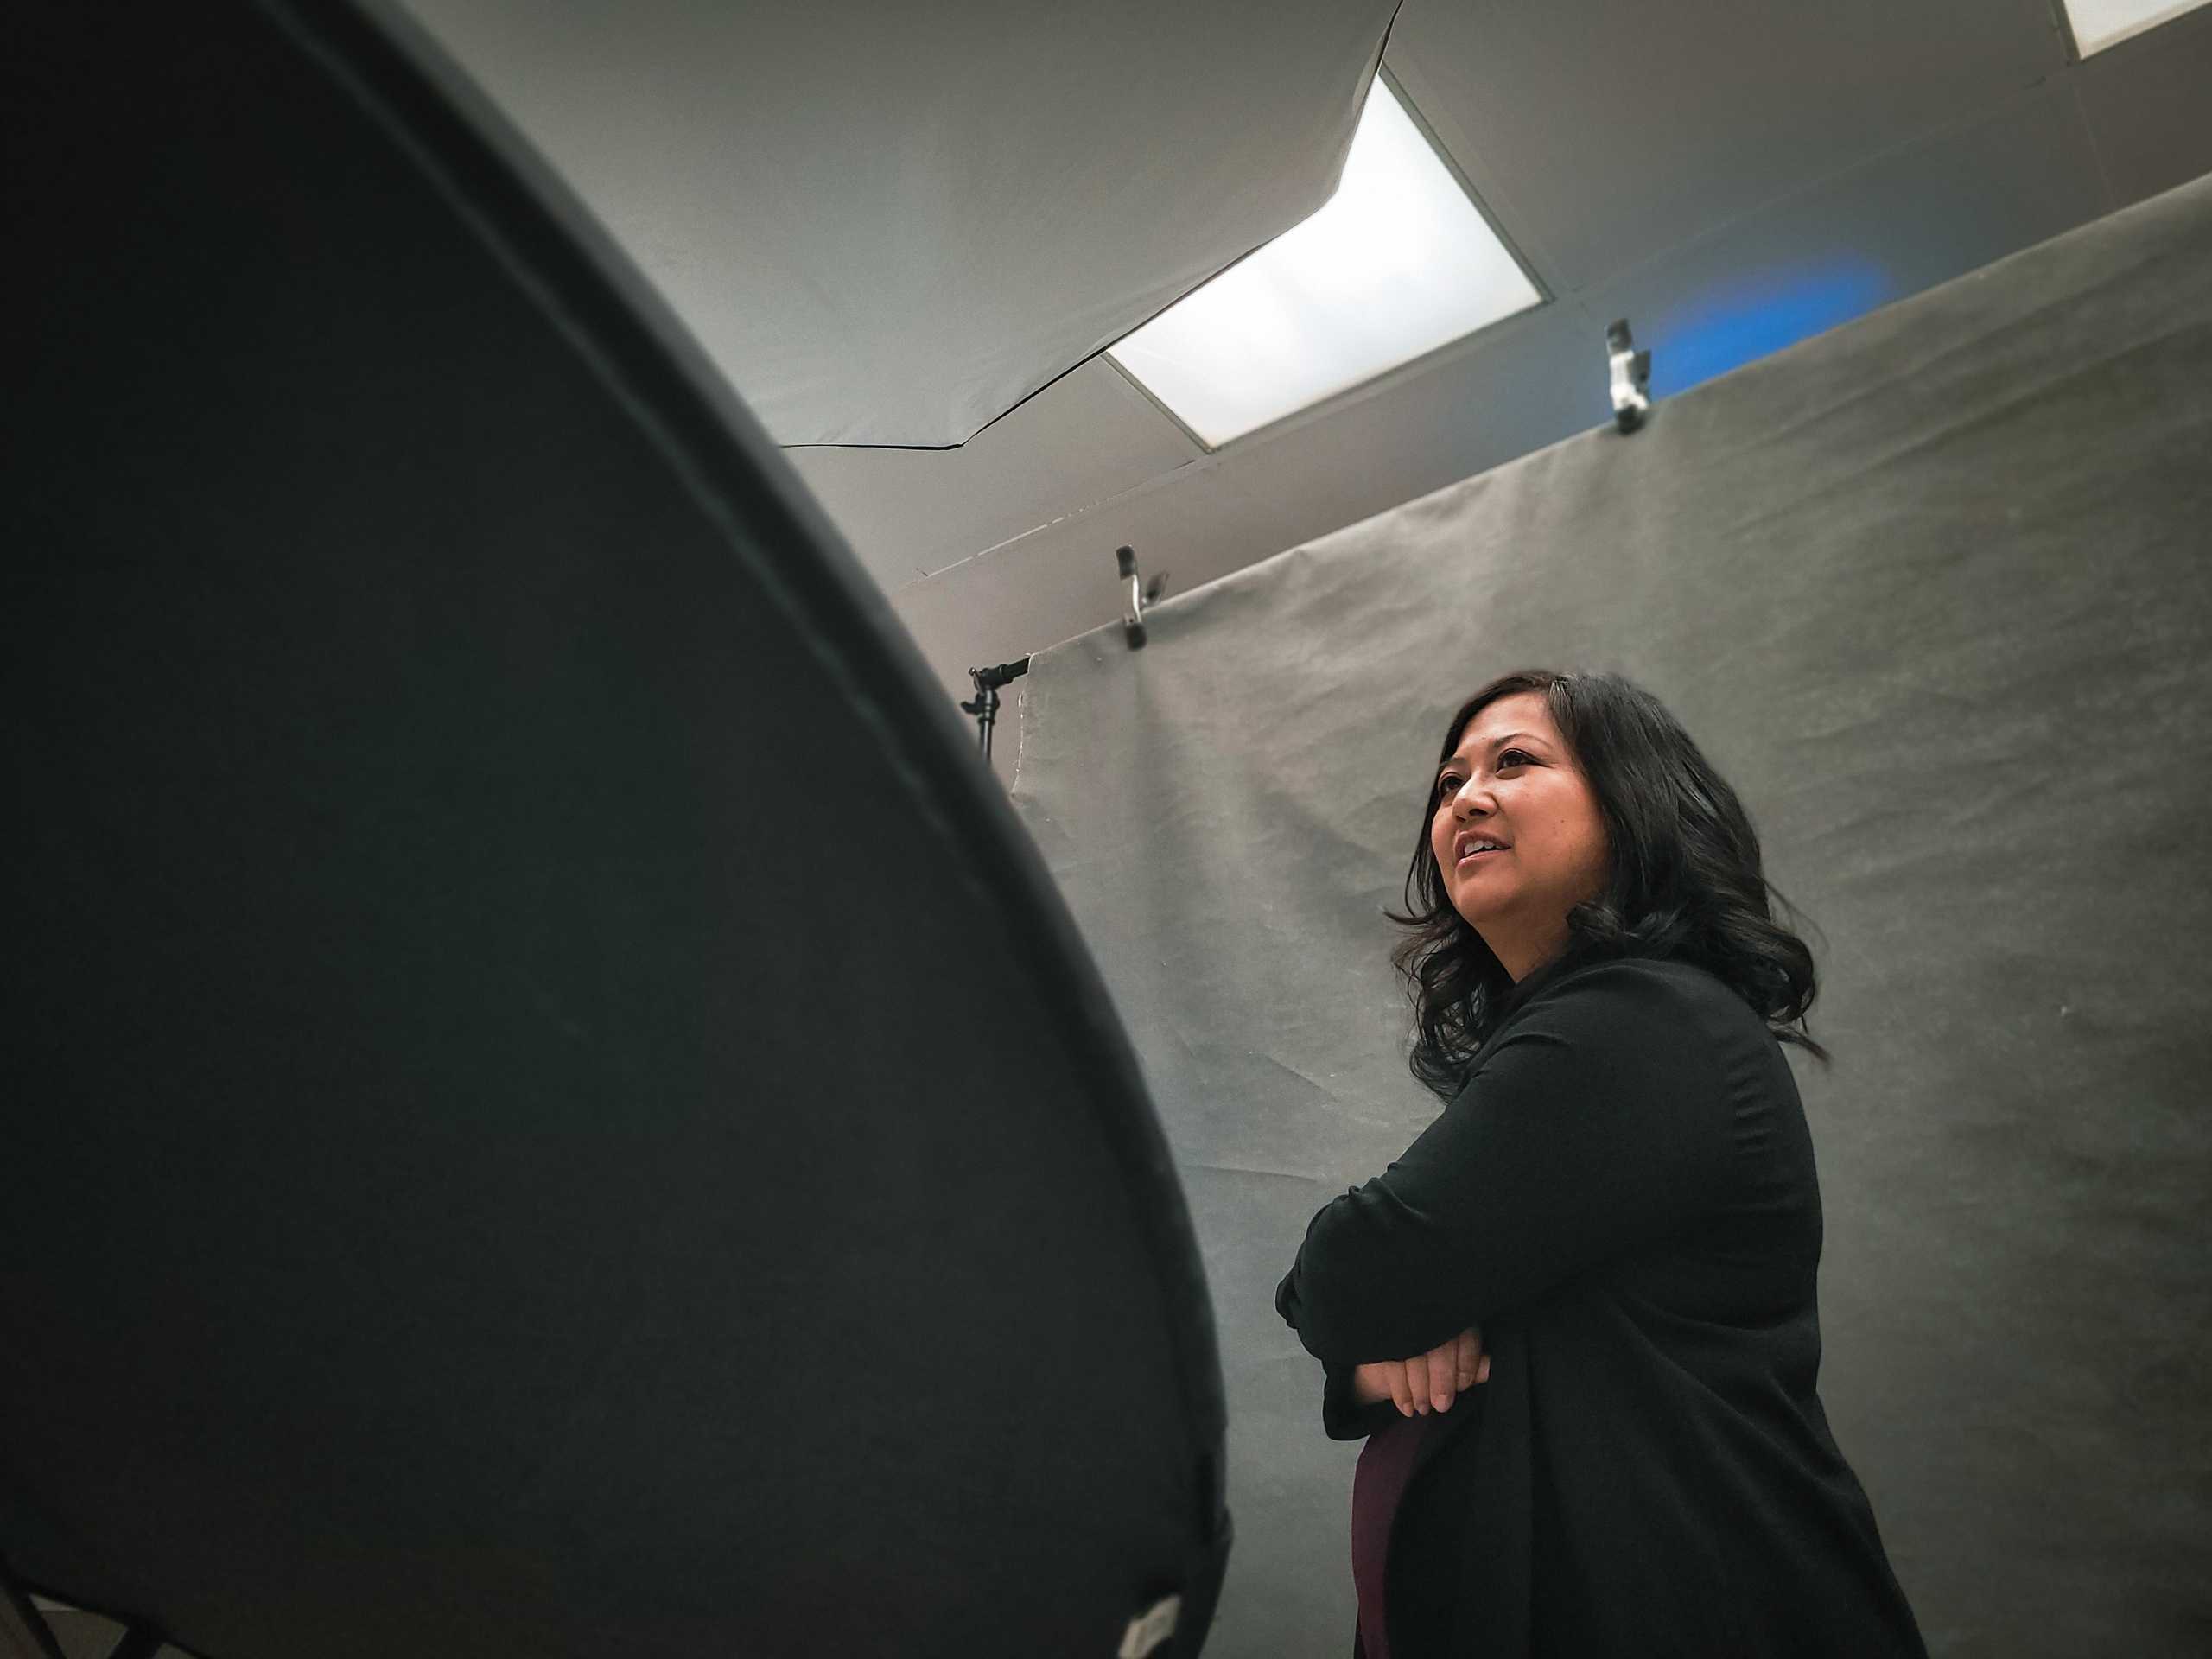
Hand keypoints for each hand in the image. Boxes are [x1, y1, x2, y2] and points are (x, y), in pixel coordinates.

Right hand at [1351, 1326, 1487, 1415]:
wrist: (1387, 1349)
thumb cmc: (1431, 1353)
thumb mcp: (1454, 1356)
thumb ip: (1472, 1362)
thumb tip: (1488, 1369)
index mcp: (1452, 1314)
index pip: (1464, 1334)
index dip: (1466, 1363)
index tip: (1463, 1384)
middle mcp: (1426, 1314)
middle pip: (1437, 1346)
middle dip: (1441, 1381)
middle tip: (1442, 1405)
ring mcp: (1400, 1324)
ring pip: (1411, 1357)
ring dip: (1419, 1390)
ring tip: (1423, 1408)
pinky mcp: (1378, 1338)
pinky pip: (1388, 1365)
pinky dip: (1399, 1391)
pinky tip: (1406, 1406)